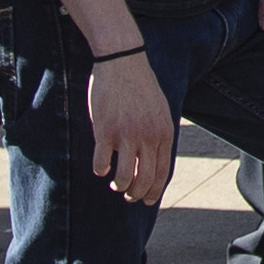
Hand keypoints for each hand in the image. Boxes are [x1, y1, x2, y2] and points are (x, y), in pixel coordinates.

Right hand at [87, 45, 179, 205]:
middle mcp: (148, 137)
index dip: (154, 191)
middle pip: (144, 179)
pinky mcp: (105, 131)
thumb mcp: (160, 111)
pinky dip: (100, 170)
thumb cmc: (141, 87)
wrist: (124, 62)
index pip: (162, 173)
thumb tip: (156, 159)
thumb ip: (159, 134)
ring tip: (114, 184)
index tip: (147, 200)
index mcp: (164, 133)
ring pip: (124, 177)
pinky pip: (101, 163)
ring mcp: (127, 135)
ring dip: (119, 186)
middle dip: (136, 194)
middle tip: (127, 196)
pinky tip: (99, 168)